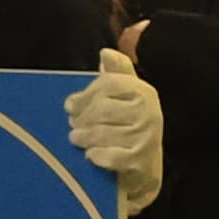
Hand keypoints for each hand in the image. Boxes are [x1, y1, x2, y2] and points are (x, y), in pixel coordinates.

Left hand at [63, 46, 165, 218]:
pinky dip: (97, 156)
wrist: (146, 165)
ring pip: (102, 133)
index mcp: (143, 92)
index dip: (84, 94)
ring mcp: (146, 138)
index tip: (70, 105)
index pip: (108, 84)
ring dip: (84, 137)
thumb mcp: (127, 96)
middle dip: (81, 117)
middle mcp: (148, 112)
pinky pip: (111, 157)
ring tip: (76, 138)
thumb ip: (117, 72)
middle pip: (102, 108)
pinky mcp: (140, 162)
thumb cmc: (130, 125)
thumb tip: (105, 53)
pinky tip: (91, 155)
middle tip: (72, 124)